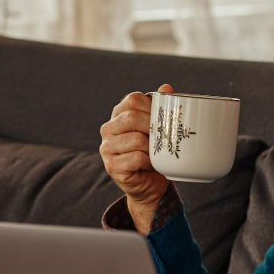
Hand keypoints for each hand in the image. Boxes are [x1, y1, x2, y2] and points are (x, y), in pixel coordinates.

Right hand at [99, 83, 172, 232]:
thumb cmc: (155, 155)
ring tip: (156, 155)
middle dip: (154, 128)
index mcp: (119, 115)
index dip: (153, 108)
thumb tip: (167, 88)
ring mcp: (106, 147)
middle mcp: (108, 129)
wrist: (150, 185)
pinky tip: (149, 165)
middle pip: (133, 117)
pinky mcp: (112, 166)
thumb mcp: (159, 130)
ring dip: (153, 149)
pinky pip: (136, 157)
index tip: (164, 121)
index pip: (134, 100)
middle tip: (164, 140)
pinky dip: (149, 162)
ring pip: (136, 139)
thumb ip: (160, 109)